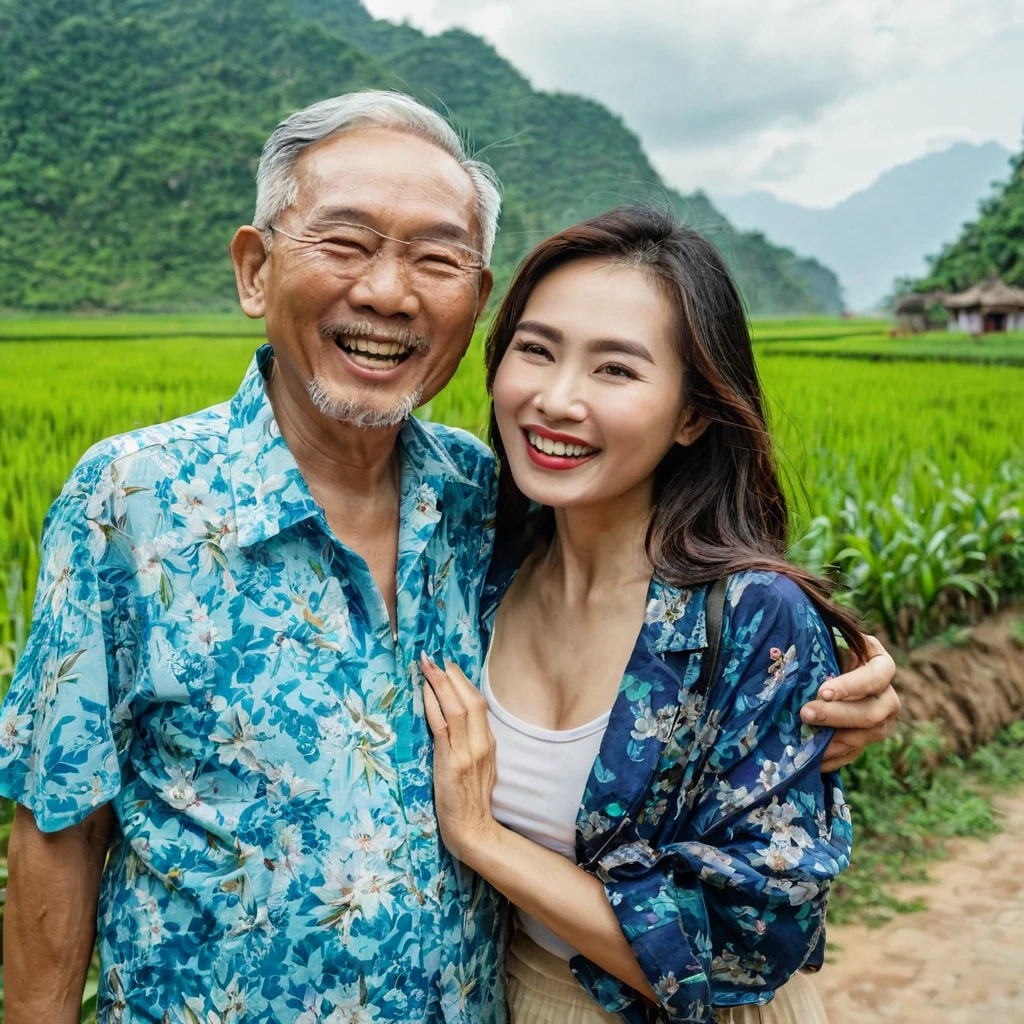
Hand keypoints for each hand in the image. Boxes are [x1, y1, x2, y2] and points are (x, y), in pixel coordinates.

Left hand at [420, 653, 500, 863]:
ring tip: (428, 666)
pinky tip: (425, 693)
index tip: (450, 666)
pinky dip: (434, 707)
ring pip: (457, 709)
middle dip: (452, 676)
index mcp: (489, 745)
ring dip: (441, 684)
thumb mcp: (480, 769)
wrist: (474, 831)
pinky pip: (442, 728)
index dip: (464, 683)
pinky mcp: (452, 763)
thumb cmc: (472, 804)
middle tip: (435, 658)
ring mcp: (467, 753)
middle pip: (470, 700)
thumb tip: (456, 726)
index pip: (479, 705)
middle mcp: (481, 744)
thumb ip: (472, 746)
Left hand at [800, 634, 900, 771]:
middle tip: (806, 713)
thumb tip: (801, 637)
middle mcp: (887, 694)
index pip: (875, 676)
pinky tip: (813, 759)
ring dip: (836, 740)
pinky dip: (833, 757)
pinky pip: (854, 753)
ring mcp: (880, 720)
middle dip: (838, 715)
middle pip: (873, 712)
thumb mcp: (827, 637)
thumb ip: (822, 640)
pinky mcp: (865, 738)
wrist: (821, 669)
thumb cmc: (824, 647)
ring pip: (867, 736)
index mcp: (880, 663)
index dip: (852, 686)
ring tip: (806, 738)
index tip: (823, 692)